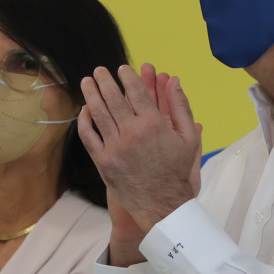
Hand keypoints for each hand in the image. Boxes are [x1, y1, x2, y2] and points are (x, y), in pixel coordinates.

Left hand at [78, 65, 201, 252]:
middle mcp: (132, 133)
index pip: (136, 92)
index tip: (122, 69)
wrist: (163, 205)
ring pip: (98, 113)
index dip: (128, 77)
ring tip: (87, 82)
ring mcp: (115, 147)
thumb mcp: (189, 138)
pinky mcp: (103, 161)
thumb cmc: (178, 171)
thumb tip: (174, 81)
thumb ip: (180, 107)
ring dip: (91, 94)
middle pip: (113, 98)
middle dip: (105, 80)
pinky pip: (89, 136)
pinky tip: (85, 110)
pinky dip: (85, 121)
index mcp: (154, 124)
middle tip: (99, 71)